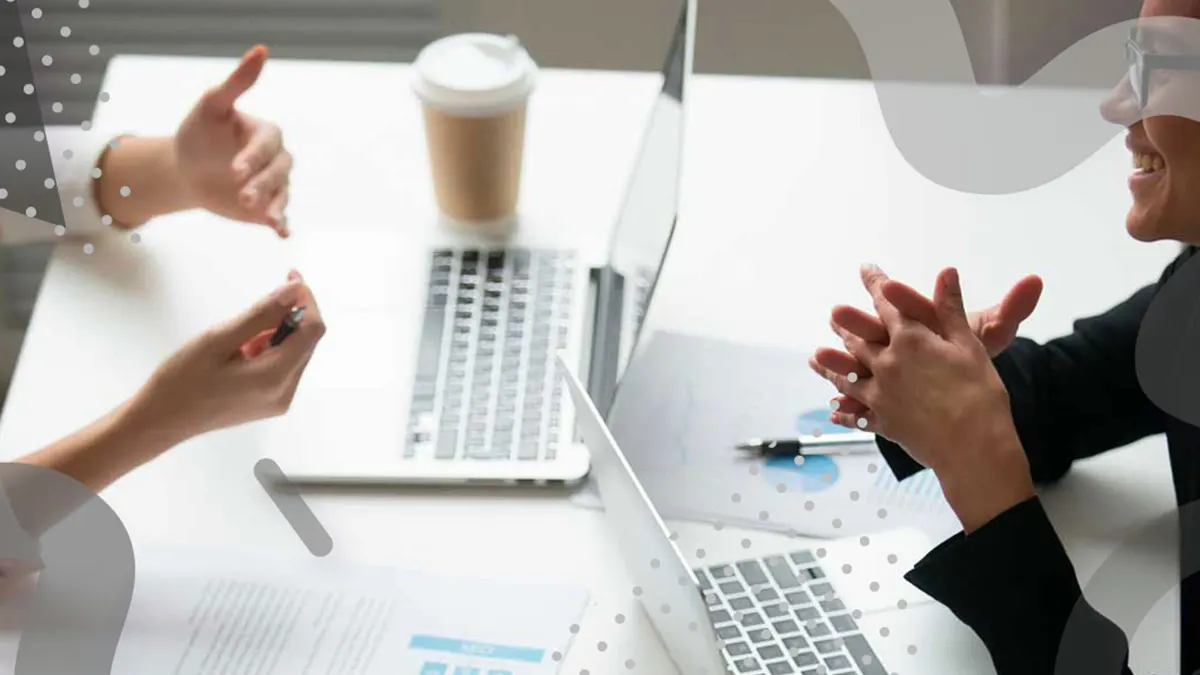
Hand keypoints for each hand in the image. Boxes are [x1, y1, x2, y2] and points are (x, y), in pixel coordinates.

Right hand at [127, 270, 324, 444]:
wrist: (160, 422)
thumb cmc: (181, 381)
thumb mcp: (218, 340)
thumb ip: (261, 314)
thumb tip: (294, 291)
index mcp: (275, 377)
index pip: (312, 330)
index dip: (306, 301)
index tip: (290, 278)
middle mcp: (285, 392)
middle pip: (307, 342)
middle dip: (291, 316)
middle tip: (262, 301)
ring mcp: (279, 401)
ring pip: (295, 354)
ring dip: (278, 334)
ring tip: (240, 336)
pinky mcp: (270, 403)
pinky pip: (283, 368)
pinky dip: (270, 350)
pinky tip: (242, 351)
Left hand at [175, 46, 291, 235]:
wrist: (187, 170)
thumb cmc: (199, 133)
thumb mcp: (211, 105)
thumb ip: (238, 82)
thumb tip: (261, 50)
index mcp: (266, 134)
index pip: (268, 144)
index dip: (254, 157)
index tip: (235, 170)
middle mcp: (275, 160)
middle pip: (279, 171)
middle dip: (263, 184)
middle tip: (243, 197)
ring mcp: (273, 185)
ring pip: (283, 194)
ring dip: (275, 205)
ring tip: (266, 218)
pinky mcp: (267, 207)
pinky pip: (280, 216)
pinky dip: (283, 224)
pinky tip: (281, 233)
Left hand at [810, 266, 1034, 530]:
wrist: (973, 447)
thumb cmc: (980, 393)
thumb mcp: (969, 345)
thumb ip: (951, 308)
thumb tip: (946, 272)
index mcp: (909, 339)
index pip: (887, 304)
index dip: (876, 284)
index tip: (866, 270)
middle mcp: (887, 362)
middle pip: (859, 339)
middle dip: (847, 324)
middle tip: (834, 315)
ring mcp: (879, 393)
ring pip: (849, 374)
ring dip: (832, 364)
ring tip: (816, 358)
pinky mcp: (881, 421)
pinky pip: (857, 413)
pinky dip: (844, 411)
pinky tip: (834, 411)